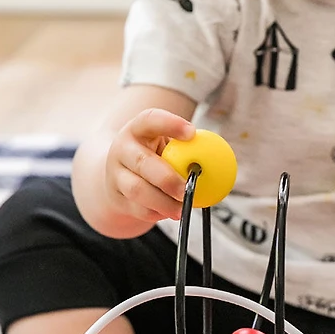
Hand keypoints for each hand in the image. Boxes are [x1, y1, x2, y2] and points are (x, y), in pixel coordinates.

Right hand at [106, 108, 194, 222]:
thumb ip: (185, 149)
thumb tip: (219, 160)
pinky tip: (170, 213)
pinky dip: (156, 213)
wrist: (118, 177)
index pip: (150, 120)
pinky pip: (137, 209)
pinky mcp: (116, 197)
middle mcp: (122, 149)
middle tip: (188, 190)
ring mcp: (115, 174)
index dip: (169, 124)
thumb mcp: (165, 146)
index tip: (192, 133)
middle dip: (167, 178)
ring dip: (163, 202)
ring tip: (182, 209)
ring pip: (137, 190)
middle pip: (142, 162)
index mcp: (137, 130)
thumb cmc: (152, 157)